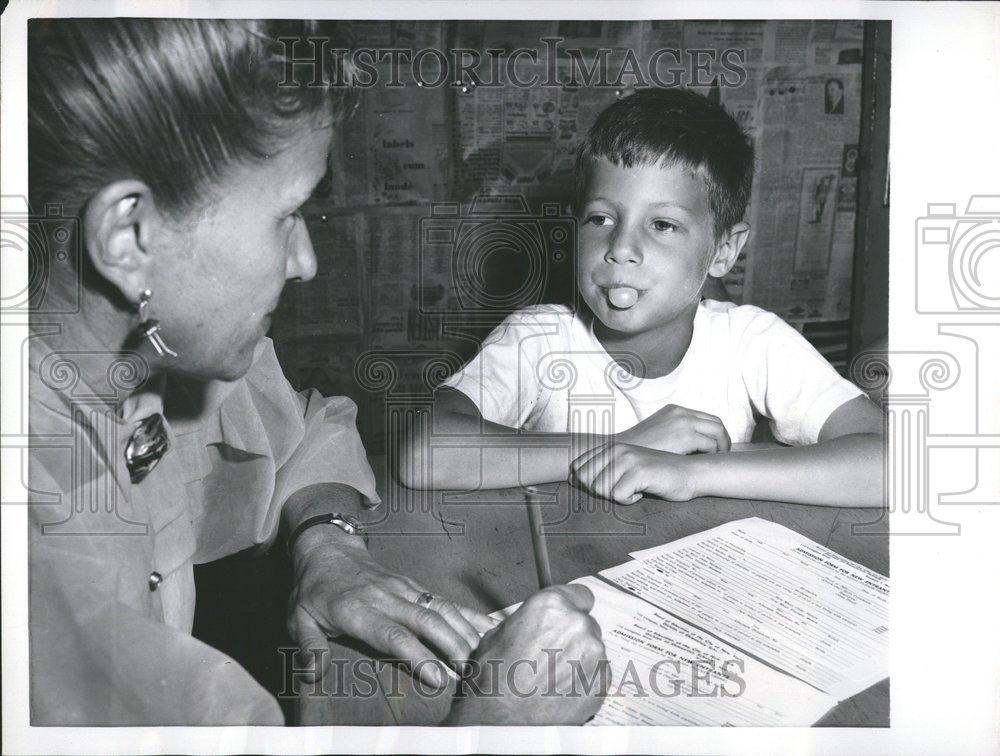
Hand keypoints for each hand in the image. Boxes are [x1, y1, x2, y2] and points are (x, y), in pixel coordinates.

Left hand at [287, 531, 498, 689]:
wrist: (328, 550)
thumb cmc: (314, 591)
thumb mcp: (299, 619)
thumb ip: (309, 647)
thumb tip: (312, 675)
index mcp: (358, 610)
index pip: (393, 634)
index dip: (417, 655)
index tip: (437, 678)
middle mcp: (387, 597)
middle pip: (426, 621)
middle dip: (452, 646)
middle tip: (472, 673)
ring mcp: (404, 589)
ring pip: (441, 608)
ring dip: (465, 631)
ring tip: (486, 656)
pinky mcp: (414, 586)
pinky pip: (445, 600)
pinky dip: (469, 614)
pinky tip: (489, 628)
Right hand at [445, 585, 607, 724]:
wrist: (501, 719)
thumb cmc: (494, 679)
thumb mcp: (500, 633)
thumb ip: (529, 621)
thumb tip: (536, 623)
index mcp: (552, 606)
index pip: (581, 595)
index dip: (573, 608)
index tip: (568, 619)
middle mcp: (578, 624)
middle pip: (586, 624)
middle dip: (573, 638)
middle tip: (552, 656)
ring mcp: (594, 653)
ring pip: (592, 651)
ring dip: (579, 661)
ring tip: (554, 679)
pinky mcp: (601, 682)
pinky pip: (598, 675)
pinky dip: (585, 682)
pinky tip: (562, 692)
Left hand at [570, 441, 697, 504]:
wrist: (689, 473)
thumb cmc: (656, 476)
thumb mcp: (624, 469)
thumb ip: (600, 471)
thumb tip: (570, 478)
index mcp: (610, 447)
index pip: (576, 469)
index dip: (587, 484)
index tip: (610, 485)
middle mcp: (616, 449)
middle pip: (585, 481)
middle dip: (601, 492)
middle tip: (624, 488)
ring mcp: (627, 458)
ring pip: (600, 489)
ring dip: (618, 496)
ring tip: (635, 487)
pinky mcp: (639, 470)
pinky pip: (619, 496)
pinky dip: (630, 500)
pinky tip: (644, 490)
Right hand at [616, 403, 730, 454]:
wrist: (622, 450)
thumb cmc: (637, 448)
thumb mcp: (657, 433)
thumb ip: (674, 434)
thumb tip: (689, 447)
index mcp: (675, 410)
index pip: (706, 418)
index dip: (714, 433)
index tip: (715, 447)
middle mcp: (682, 412)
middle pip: (716, 423)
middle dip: (723, 439)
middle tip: (722, 454)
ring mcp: (684, 422)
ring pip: (718, 433)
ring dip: (722, 447)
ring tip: (718, 460)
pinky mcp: (686, 436)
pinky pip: (711, 444)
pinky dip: (714, 454)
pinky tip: (708, 463)